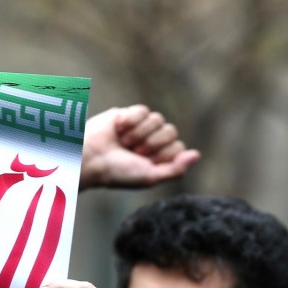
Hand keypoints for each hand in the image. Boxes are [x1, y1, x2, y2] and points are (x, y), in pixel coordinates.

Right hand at [80, 104, 199, 189]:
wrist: (90, 158)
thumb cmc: (117, 172)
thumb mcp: (150, 177)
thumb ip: (176, 169)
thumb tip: (197, 155)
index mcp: (158, 158)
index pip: (178, 147)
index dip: (162, 154)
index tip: (144, 162)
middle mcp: (152, 141)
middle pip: (171, 131)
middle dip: (151, 143)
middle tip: (132, 152)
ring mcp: (141, 127)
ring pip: (158, 119)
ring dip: (140, 133)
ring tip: (124, 142)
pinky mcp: (128, 113)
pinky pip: (144, 110)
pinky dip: (132, 121)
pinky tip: (119, 129)